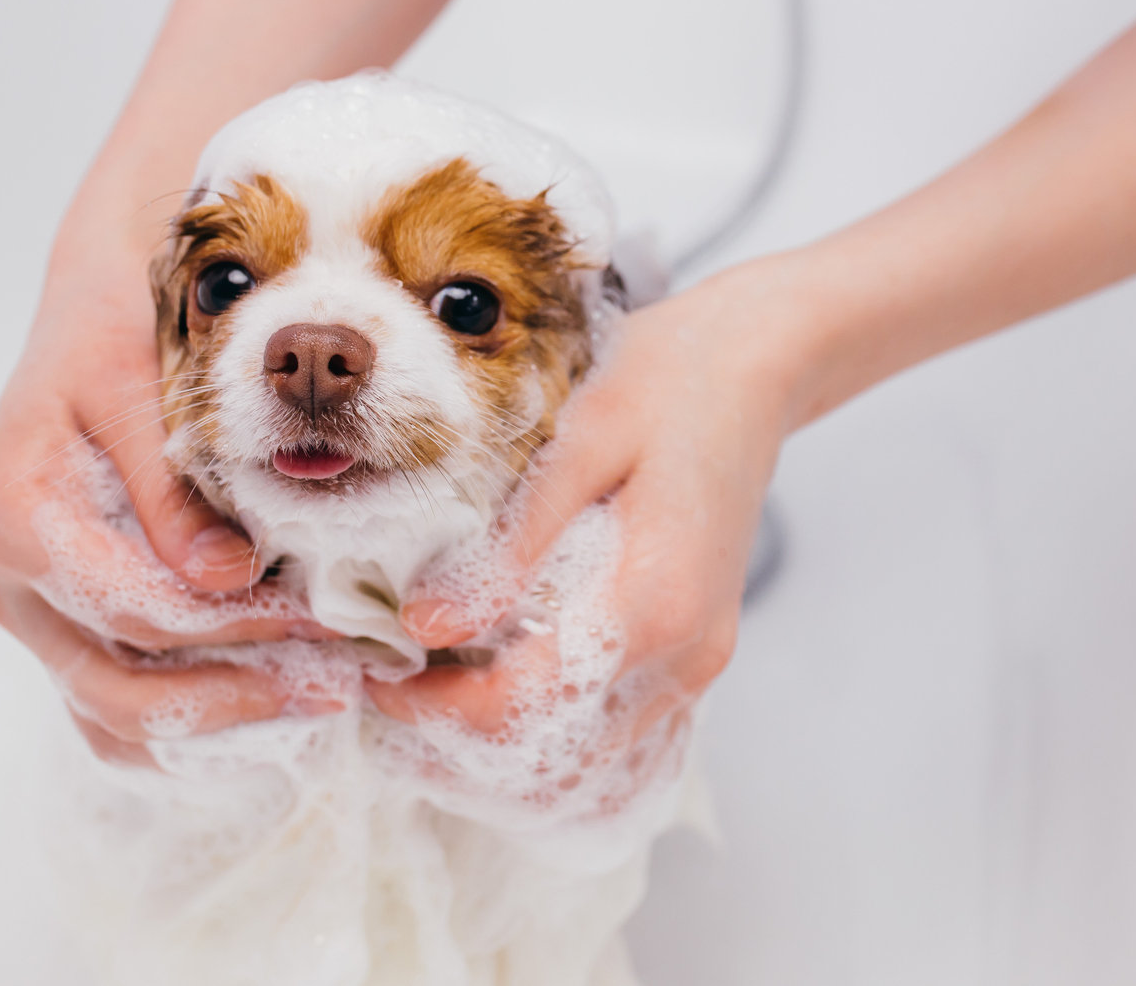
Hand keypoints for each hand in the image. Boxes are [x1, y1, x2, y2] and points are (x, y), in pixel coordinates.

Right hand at [0, 236, 339, 767]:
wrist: (92, 314)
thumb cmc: (119, 333)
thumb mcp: (139, 384)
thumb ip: (171, 488)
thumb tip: (223, 578)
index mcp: (13, 515)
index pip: (133, 608)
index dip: (233, 626)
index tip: (321, 623)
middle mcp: (6, 579)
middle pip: (118, 683)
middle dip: (234, 694)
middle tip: (335, 688)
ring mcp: (30, 611)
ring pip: (113, 715)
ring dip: (218, 725)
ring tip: (316, 703)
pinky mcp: (60, 624)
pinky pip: (111, 710)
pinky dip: (184, 731)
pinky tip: (267, 717)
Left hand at [366, 257, 820, 782]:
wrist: (759, 366)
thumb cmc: (669, 383)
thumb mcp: (578, 443)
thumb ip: (511, 546)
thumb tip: (426, 626)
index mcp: (653, 602)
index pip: (522, 705)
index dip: (434, 707)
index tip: (377, 675)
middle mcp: (684, 656)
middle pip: (552, 759)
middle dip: (457, 747)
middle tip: (387, 701)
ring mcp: (698, 666)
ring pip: (590, 768)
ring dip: (504, 760)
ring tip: (431, 713)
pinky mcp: (698, 657)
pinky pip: (623, 741)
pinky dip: (557, 746)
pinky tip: (500, 713)